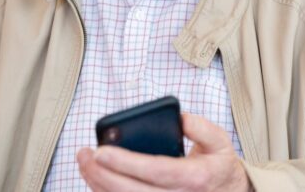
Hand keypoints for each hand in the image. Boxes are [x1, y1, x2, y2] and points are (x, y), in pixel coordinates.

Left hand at [77, 113, 251, 191]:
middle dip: (102, 174)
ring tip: (84, 164)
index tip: (101, 150)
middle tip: (84, 154)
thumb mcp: (220, 141)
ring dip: (99, 185)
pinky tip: (96, 178)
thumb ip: (201, 127)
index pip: (156, 171)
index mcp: (195, 178)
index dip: (126, 162)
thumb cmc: (218, 166)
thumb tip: (180, 118)